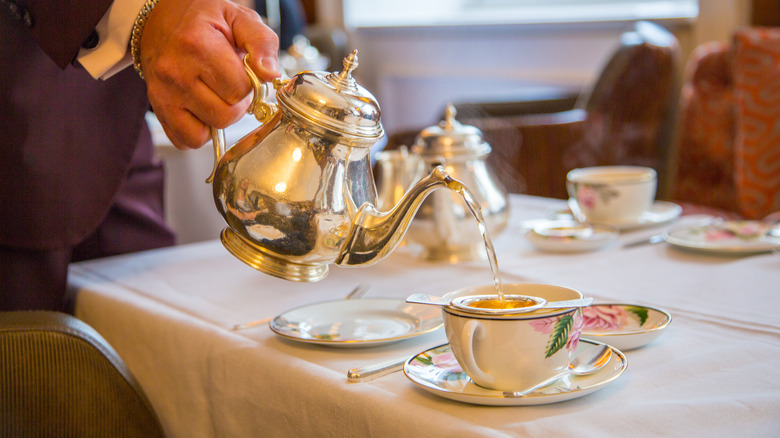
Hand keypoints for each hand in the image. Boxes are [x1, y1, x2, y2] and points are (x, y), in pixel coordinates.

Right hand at [140, 0, 279, 148]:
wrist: (161, 20)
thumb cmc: (203, 20)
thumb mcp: (238, 18)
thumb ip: (261, 43)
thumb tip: (270, 74)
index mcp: (197, 45)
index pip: (240, 89)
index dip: (250, 85)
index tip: (244, 73)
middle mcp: (175, 72)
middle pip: (226, 115)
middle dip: (236, 103)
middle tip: (231, 85)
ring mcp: (163, 94)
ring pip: (207, 132)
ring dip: (219, 118)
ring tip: (215, 94)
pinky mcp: (158, 111)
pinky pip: (187, 140)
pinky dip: (199, 132)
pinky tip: (201, 109)